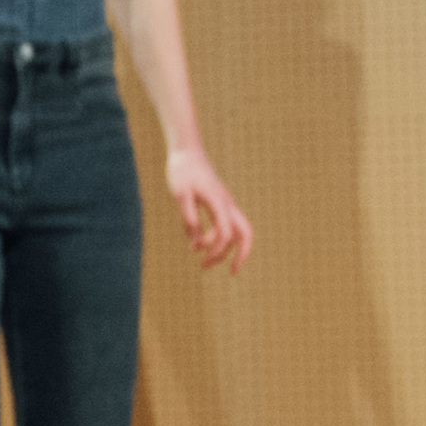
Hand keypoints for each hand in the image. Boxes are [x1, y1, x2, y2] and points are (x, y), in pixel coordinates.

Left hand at [167, 146, 253, 271]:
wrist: (187, 152)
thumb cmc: (182, 171)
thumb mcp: (180, 194)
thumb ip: (188, 217)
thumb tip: (195, 243)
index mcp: (218, 203)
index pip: (226, 232)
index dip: (216, 248)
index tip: (201, 258)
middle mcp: (226, 205)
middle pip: (246, 233)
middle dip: (242, 255)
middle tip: (232, 273)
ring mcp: (225, 204)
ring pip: (236, 231)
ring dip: (224, 249)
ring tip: (204, 263)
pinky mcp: (219, 204)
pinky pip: (224, 225)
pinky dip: (214, 238)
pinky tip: (196, 244)